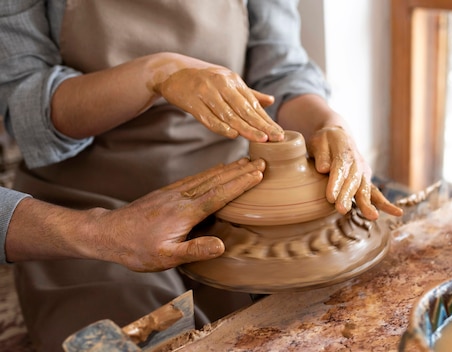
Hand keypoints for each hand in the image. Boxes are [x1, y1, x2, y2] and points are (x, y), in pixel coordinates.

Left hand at [93, 158, 265, 271]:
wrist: (108, 233)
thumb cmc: (136, 249)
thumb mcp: (165, 258)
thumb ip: (194, 250)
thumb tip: (221, 245)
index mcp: (185, 212)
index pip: (219, 194)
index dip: (241, 183)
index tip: (259, 173)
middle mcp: (182, 197)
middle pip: (217, 180)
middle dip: (241, 171)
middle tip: (262, 161)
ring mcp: (174, 193)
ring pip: (207, 176)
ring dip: (229, 169)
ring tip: (246, 162)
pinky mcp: (168, 192)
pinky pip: (196, 178)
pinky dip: (212, 172)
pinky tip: (218, 171)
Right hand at [153, 65, 283, 141]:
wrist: (171, 72)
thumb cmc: (204, 80)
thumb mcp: (227, 81)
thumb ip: (248, 93)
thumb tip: (271, 101)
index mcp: (232, 80)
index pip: (253, 104)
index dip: (266, 120)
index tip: (279, 133)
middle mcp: (221, 84)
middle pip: (244, 109)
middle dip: (261, 125)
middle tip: (275, 138)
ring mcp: (206, 93)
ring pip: (228, 114)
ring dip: (245, 128)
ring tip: (260, 139)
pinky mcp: (192, 102)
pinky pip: (208, 117)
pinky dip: (220, 127)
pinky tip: (233, 135)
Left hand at [307, 127, 402, 219]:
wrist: (338, 136)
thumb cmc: (325, 141)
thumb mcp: (319, 141)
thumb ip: (321, 155)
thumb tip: (323, 168)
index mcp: (344, 151)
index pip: (340, 168)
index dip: (336, 183)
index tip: (330, 197)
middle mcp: (357, 163)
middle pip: (352, 181)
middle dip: (348, 196)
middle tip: (342, 209)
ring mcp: (364, 172)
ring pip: (365, 189)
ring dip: (367, 203)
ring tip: (372, 216)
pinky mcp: (366, 181)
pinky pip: (376, 194)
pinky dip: (385, 204)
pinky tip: (397, 213)